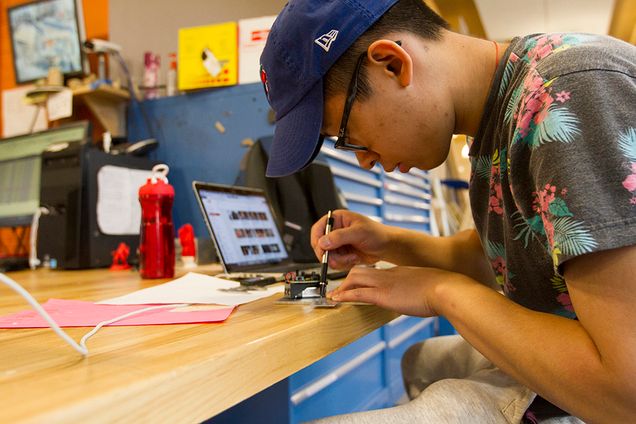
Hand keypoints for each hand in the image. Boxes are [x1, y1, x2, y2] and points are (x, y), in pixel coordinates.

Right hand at [311, 210, 391, 268]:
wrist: (387, 247)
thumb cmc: (377, 234)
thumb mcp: (359, 232)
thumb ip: (340, 236)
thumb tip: (323, 242)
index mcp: (337, 220)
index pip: (318, 229)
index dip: (318, 241)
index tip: (323, 250)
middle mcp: (335, 232)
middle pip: (320, 246)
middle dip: (330, 255)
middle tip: (340, 258)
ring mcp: (338, 244)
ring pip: (327, 257)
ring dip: (340, 260)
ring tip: (353, 257)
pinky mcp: (342, 255)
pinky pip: (335, 263)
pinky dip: (344, 264)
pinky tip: (354, 259)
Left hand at [328, 265, 468, 316]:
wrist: (446, 289)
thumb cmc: (443, 290)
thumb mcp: (427, 287)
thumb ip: (419, 289)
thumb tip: (421, 297)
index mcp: (398, 272)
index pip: (374, 272)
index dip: (362, 278)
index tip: (356, 285)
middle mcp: (388, 275)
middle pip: (359, 271)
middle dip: (347, 281)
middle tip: (339, 291)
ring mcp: (385, 283)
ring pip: (354, 278)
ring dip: (342, 288)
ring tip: (333, 296)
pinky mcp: (383, 295)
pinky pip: (358, 292)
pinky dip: (345, 295)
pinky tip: (336, 299)